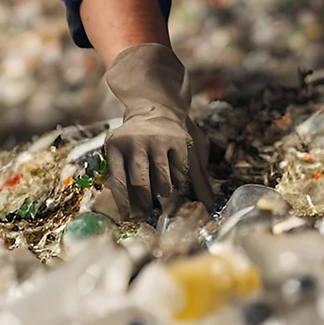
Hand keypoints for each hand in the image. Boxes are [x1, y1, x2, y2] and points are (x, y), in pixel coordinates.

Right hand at [103, 44, 215, 218]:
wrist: (152, 105)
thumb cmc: (176, 134)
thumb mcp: (194, 148)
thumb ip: (201, 177)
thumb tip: (210, 207)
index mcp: (179, 140)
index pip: (182, 177)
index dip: (182, 199)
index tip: (180, 215)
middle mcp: (154, 138)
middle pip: (159, 182)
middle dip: (161, 205)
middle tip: (160, 219)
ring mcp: (132, 141)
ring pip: (138, 182)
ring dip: (142, 203)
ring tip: (144, 215)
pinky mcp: (113, 145)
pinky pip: (117, 177)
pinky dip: (122, 197)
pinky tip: (127, 209)